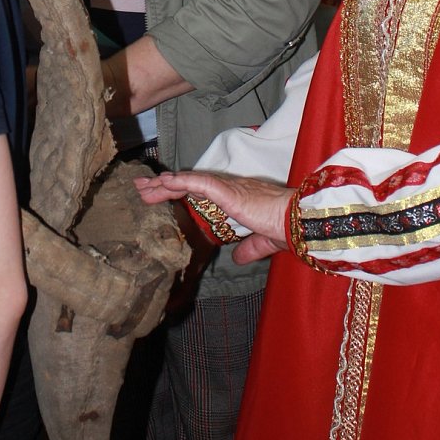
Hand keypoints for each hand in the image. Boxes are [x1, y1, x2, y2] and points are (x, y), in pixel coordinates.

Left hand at [135, 168, 293, 261]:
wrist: (300, 223)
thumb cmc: (286, 230)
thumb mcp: (262, 242)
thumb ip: (249, 248)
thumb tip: (237, 259)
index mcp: (235, 199)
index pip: (199, 193)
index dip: (176, 192)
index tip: (156, 195)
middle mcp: (229, 189)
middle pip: (188, 185)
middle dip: (162, 186)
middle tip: (140, 187)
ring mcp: (228, 188)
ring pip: (189, 182)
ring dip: (164, 183)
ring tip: (143, 185)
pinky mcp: (229, 191)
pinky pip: (201, 183)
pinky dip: (183, 181)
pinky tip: (166, 181)